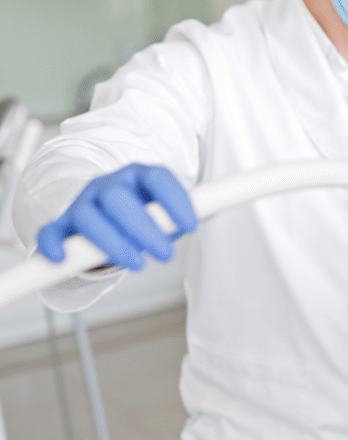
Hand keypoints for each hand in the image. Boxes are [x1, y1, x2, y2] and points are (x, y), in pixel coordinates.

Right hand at [37, 164, 196, 270]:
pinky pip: (51, 231)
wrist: (106, 213)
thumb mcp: (166, 213)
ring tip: (137, 264)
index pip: (157, 177)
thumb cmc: (144, 214)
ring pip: (88, 216)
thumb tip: (204, 216)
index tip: (192, 226)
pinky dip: (54, 244)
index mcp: (139, 175)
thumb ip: (182, 215)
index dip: (176, 200)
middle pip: (119, 199)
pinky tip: (64, 259)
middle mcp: (109, 185)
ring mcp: (83, 202)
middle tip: (167, 255)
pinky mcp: (62, 224)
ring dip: (112, 242)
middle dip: (145, 228)